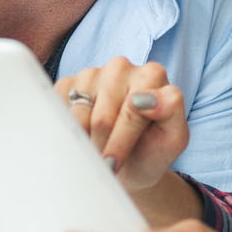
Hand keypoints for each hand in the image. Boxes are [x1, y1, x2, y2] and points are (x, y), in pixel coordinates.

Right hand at [54, 58, 187, 192]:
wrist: (125, 162)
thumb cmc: (152, 151)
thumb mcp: (174, 138)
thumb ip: (172, 113)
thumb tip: (151, 98)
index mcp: (151, 75)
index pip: (132, 110)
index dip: (121, 143)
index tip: (114, 163)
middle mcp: (121, 67)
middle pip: (102, 117)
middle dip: (102, 146)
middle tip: (105, 163)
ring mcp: (92, 72)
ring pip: (78, 116)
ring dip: (84, 141)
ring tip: (95, 151)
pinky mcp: (68, 83)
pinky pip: (58, 111)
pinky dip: (67, 131)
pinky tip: (82, 137)